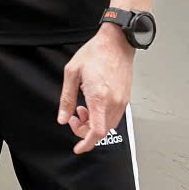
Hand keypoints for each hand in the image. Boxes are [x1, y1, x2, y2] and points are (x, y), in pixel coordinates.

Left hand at [57, 24, 134, 153]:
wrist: (117, 42)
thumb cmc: (96, 53)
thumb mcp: (72, 72)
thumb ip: (67, 98)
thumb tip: (63, 117)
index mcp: (99, 97)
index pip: (96, 132)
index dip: (86, 143)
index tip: (78, 148)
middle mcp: (113, 102)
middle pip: (101, 131)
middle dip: (85, 131)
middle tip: (73, 119)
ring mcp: (122, 100)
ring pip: (109, 125)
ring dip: (94, 124)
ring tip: (82, 109)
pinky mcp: (126, 97)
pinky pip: (115, 116)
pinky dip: (103, 117)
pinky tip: (93, 105)